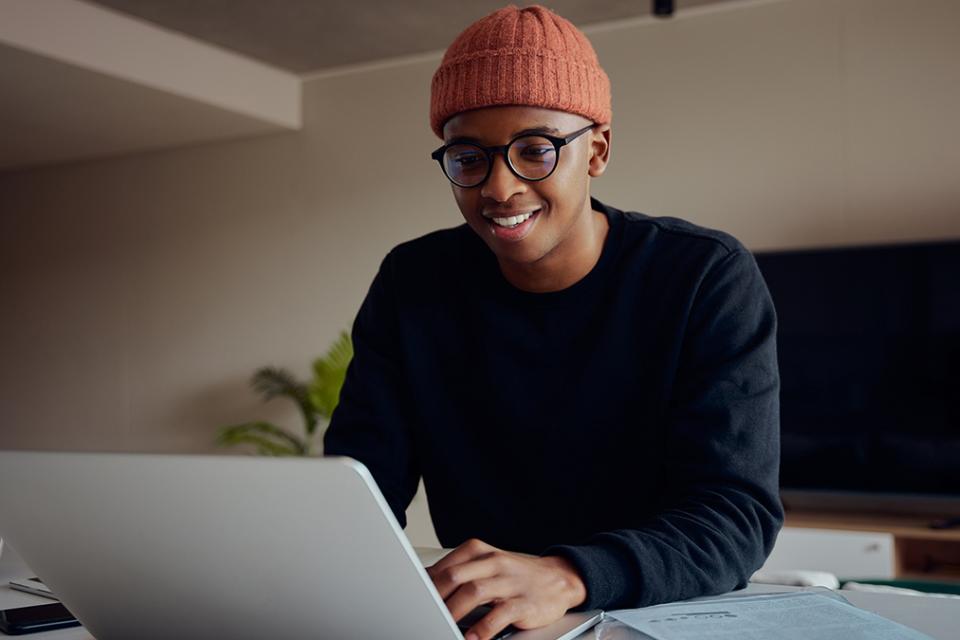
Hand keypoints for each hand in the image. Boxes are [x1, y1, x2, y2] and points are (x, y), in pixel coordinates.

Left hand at [426, 538, 586, 639]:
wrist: (559, 579)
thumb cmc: (516, 575)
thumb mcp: (487, 566)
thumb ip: (459, 571)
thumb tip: (424, 580)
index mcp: (481, 552)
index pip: (447, 565)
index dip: (427, 583)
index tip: (413, 597)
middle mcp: (495, 563)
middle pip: (456, 576)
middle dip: (434, 596)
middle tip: (421, 612)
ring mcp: (510, 582)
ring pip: (475, 592)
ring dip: (454, 611)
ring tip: (440, 625)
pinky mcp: (525, 602)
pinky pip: (500, 615)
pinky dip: (483, 629)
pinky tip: (472, 639)